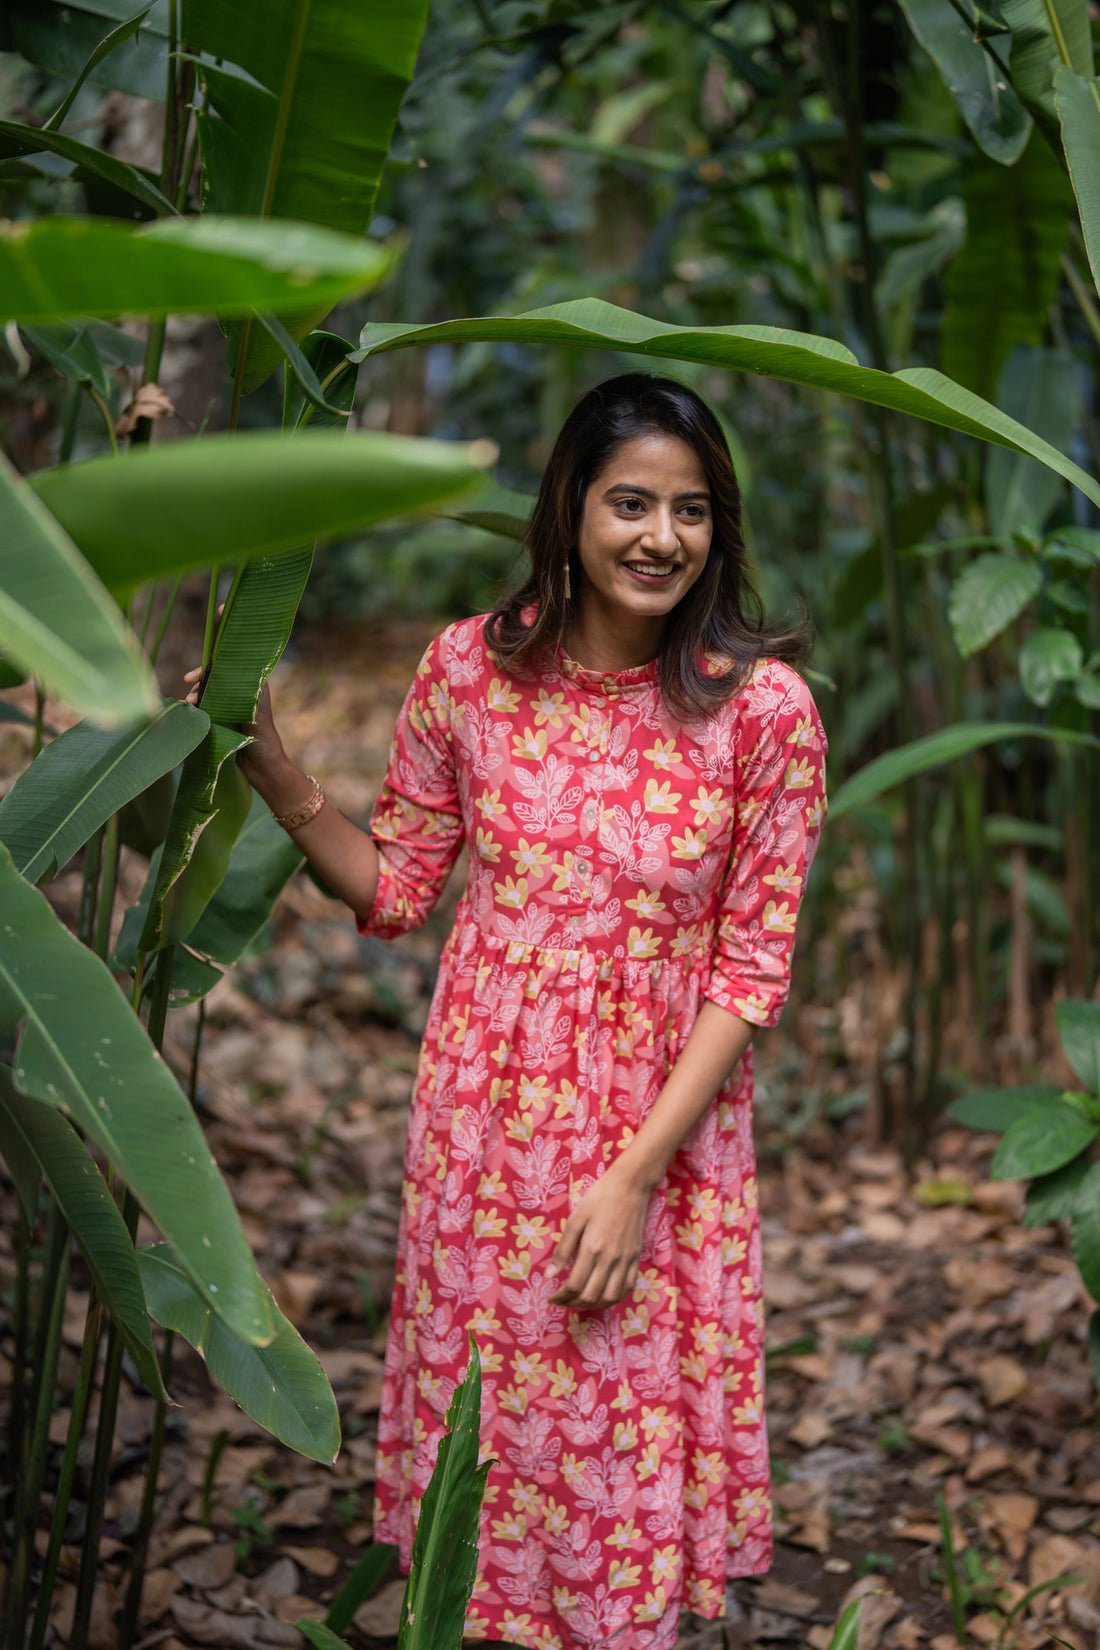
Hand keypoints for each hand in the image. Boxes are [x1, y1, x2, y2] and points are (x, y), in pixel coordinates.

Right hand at [182, 660, 293, 795]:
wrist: (264, 769)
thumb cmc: (265, 742)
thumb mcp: (256, 718)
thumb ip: (243, 701)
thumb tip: (227, 685)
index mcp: (254, 688)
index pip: (229, 670)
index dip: (208, 669)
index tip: (191, 678)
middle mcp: (241, 695)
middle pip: (214, 682)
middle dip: (199, 687)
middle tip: (190, 700)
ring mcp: (230, 709)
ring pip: (208, 696)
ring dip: (195, 699)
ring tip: (187, 706)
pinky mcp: (222, 723)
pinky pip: (206, 711)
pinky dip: (196, 711)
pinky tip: (188, 713)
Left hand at [547, 1165, 649, 1310]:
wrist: (630, 1186)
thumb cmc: (599, 1198)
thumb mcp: (576, 1219)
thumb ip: (563, 1249)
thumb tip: (549, 1275)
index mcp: (592, 1248)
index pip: (574, 1285)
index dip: (560, 1296)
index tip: (551, 1297)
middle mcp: (610, 1259)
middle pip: (590, 1295)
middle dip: (572, 1304)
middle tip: (561, 1301)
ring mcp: (625, 1260)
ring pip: (610, 1297)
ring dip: (593, 1305)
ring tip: (580, 1301)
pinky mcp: (635, 1258)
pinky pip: (627, 1288)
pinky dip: (614, 1298)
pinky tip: (603, 1295)